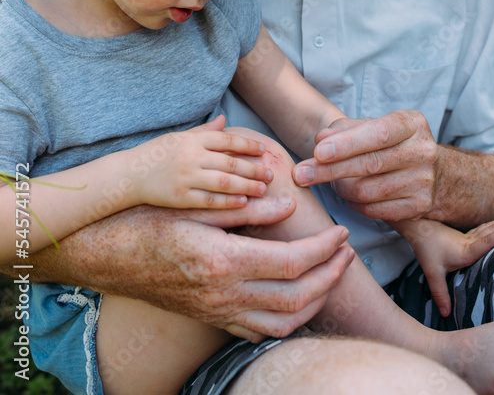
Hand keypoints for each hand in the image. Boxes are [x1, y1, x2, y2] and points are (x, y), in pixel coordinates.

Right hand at [32, 203, 353, 341]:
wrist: (105, 254)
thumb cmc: (146, 220)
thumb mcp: (194, 205)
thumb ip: (245, 207)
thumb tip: (288, 201)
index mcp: (222, 262)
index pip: (292, 264)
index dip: (324, 250)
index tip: (342, 233)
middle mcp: (222, 294)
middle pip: (296, 298)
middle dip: (330, 276)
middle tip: (346, 252)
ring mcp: (216, 312)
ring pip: (282, 324)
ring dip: (315, 302)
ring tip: (330, 274)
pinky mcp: (210, 318)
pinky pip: (258, 332)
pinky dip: (288, 320)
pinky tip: (297, 297)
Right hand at [131, 115, 273, 209]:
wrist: (128, 175)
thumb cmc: (156, 154)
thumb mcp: (179, 137)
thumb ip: (204, 131)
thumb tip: (224, 120)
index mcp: (192, 140)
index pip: (227, 140)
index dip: (248, 145)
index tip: (264, 150)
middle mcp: (191, 157)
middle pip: (230, 163)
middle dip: (253, 169)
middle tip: (271, 174)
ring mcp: (185, 178)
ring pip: (223, 182)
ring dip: (246, 186)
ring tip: (262, 189)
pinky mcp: (180, 198)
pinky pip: (208, 200)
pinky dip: (227, 201)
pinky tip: (243, 202)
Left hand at [293, 111, 440, 220]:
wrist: (436, 172)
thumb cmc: (393, 143)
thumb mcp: (374, 126)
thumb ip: (345, 129)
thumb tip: (320, 138)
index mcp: (411, 124)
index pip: (377, 134)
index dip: (347, 144)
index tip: (318, 151)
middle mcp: (422, 151)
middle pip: (369, 164)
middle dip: (330, 170)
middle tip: (300, 174)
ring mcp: (423, 181)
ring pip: (367, 191)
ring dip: (341, 188)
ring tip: (333, 181)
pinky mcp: (419, 206)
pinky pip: (374, 210)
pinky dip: (354, 204)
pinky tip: (350, 195)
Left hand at [397, 216, 493, 316]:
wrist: (419, 229)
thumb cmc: (427, 250)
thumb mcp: (432, 273)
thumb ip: (440, 293)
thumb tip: (446, 314)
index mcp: (466, 250)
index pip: (486, 241)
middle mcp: (471, 240)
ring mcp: (471, 235)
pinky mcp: (470, 234)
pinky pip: (490, 228)